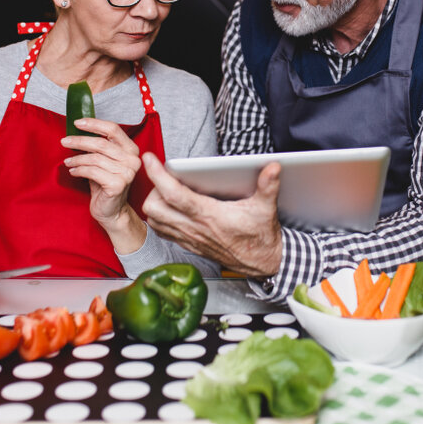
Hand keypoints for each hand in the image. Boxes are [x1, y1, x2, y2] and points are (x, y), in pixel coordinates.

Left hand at [61, 118, 143, 240]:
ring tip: (68, 162)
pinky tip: (73, 172)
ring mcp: (127, 173)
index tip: (77, 123)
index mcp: (131, 150)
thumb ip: (99, 146)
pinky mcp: (117, 184)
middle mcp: (132, 160)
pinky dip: (79, 170)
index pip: (113, 129)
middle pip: (101, 144)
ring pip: (94, 158)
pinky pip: (92, 171)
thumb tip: (78, 129)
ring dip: (77, 159)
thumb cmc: (106, 184)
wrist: (112, 211)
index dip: (94, 124)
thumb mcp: (105, 161)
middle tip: (64, 141)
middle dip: (79, 141)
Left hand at [141, 153, 283, 276]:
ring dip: (154, 204)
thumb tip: (273, 167)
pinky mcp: (189, 245)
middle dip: (153, 188)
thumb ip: (268, 185)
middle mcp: (195, 228)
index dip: (158, 175)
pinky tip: (168, 208)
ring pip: (154, 221)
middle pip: (155, 207)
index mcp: (210, 215)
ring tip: (164, 191)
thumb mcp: (266, 208)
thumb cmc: (261, 236)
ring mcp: (189, 238)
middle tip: (164, 177)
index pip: (174, 194)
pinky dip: (159, 219)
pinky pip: (162, 232)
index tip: (149, 160)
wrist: (262, 263)